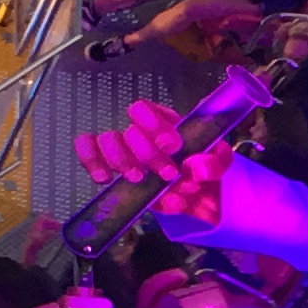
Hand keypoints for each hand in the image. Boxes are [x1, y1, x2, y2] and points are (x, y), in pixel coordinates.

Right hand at [74, 99, 223, 223]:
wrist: (199, 197)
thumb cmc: (204, 169)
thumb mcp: (219, 161)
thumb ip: (214, 161)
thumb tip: (196, 168)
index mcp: (164, 122)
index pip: (144, 110)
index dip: (153, 125)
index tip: (172, 146)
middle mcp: (140, 133)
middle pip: (129, 132)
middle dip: (147, 155)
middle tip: (168, 174)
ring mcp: (123, 151)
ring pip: (106, 141)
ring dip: (122, 161)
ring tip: (139, 179)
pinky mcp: (111, 169)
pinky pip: (88, 152)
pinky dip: (92, 162)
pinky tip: (104, 178)